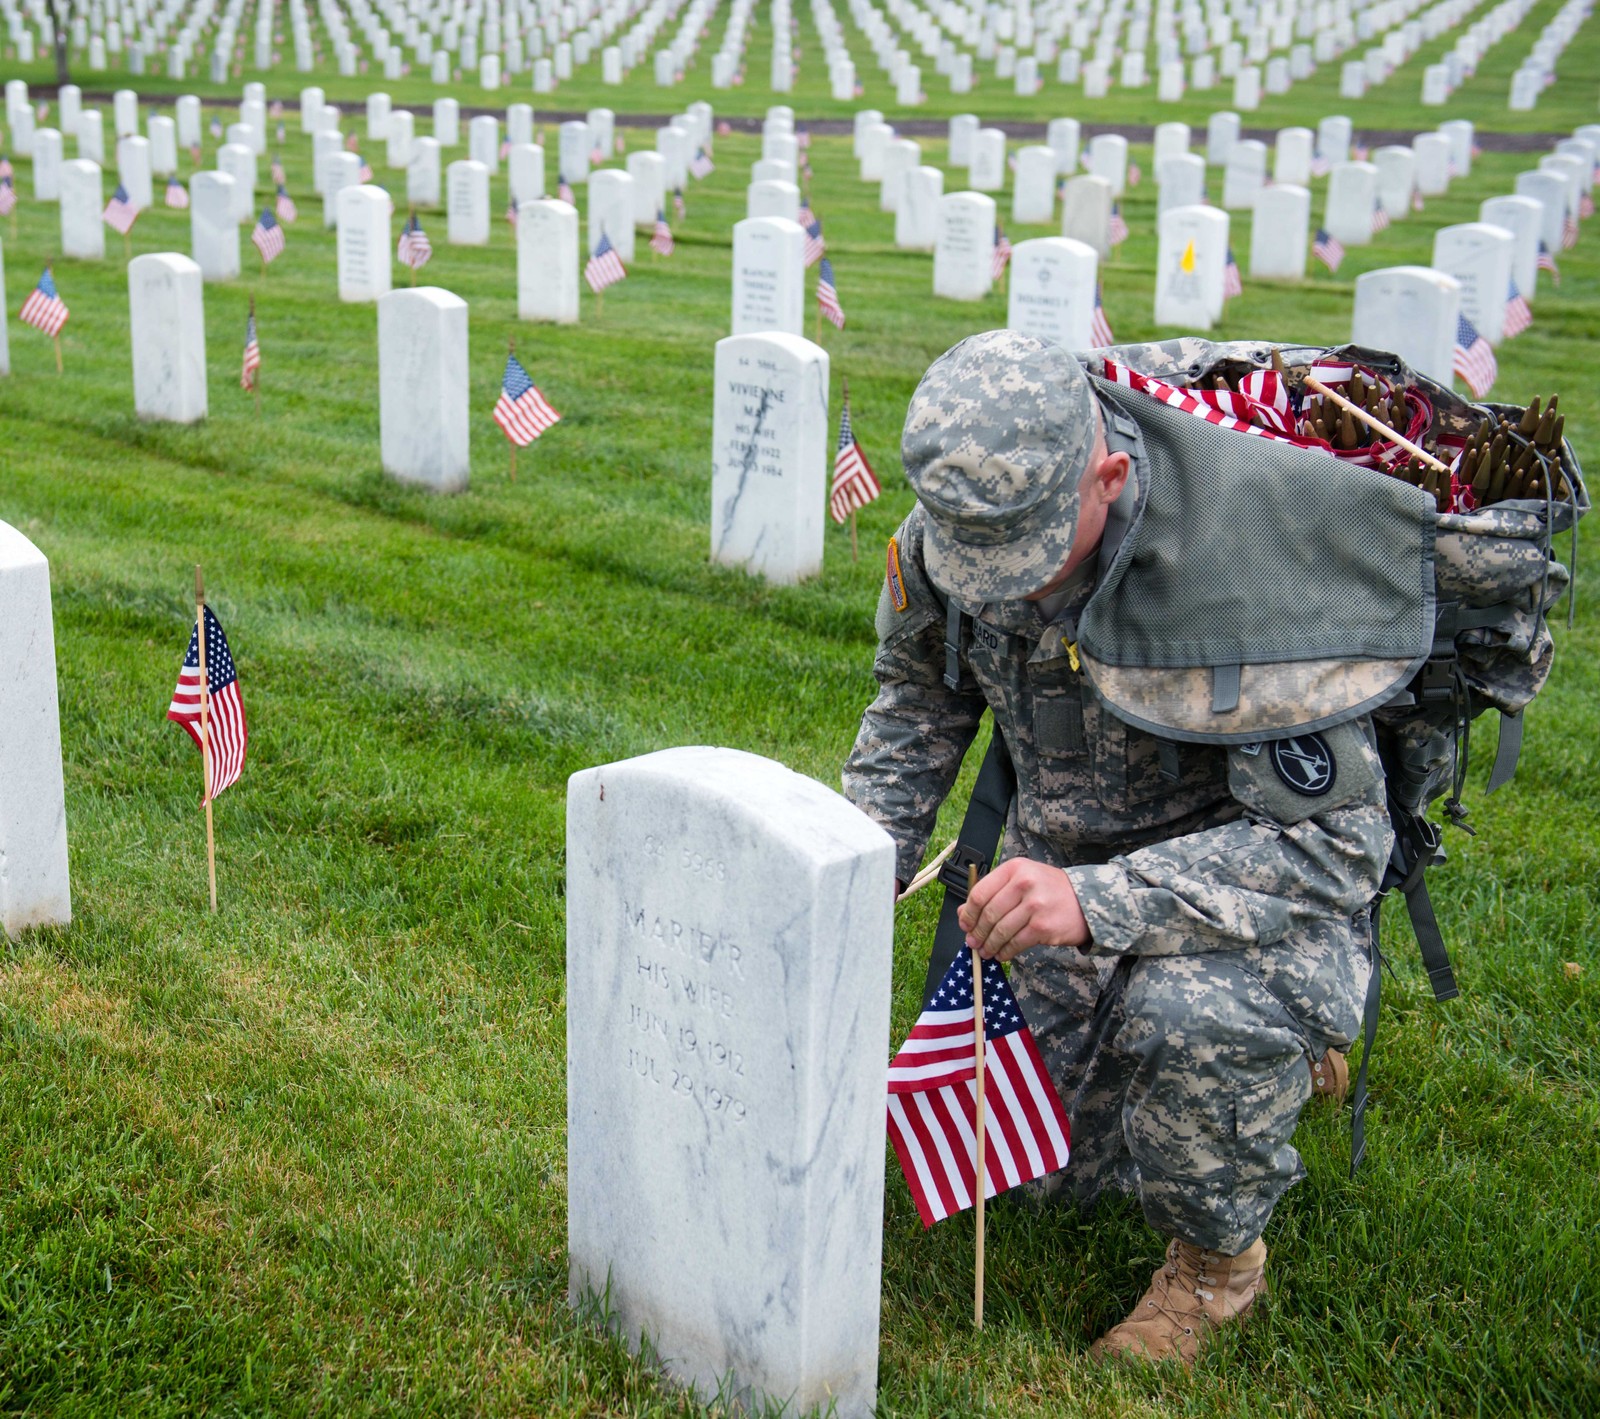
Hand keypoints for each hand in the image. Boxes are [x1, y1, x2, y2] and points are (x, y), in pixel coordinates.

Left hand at [957, 859, 1089, 961]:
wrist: (1086, 900)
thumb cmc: (1049, 889)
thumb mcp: (1022, 880)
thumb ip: (993, 892)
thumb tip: (964, 913)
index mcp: (1014, 868)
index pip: (980, 892)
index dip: (968, 913)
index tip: (965, 924)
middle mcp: (1024, 883)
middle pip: (989, 913)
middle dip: (977, 932)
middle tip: (973, 942)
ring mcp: (1034, 905)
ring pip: (1000, 931)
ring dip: (989, 945)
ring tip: (986, 951)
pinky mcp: (1043, 927)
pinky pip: (1015, 943)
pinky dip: (1005, 951)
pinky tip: (1002, 954)